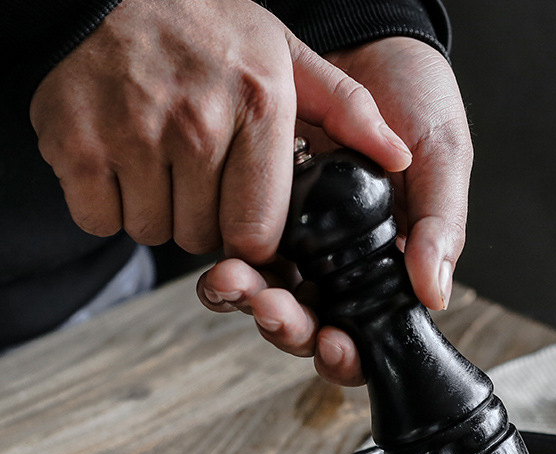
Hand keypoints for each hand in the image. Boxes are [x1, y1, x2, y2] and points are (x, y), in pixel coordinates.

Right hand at [30, 0, 410, 263]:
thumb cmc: (207, 31)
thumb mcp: (287, 58)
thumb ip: (348, 111)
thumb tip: (399, 157)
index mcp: (259, 106)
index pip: (259, 232)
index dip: (250, 235)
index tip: (241, 211)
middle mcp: (197, 123)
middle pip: (204, 238)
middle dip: (203, 219)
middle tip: (196, 170)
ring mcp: (130, 133)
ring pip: (154, 232)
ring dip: (157, 211)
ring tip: (160, 158)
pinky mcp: (74, 143)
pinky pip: (101, 220)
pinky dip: (108, 203)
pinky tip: (120, 159)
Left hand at [197, 37, 472, 384]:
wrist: (367, 41)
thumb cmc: (416, 99)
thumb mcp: (442, 158)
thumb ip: (441, 225)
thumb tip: (436, 295)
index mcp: (391, 265)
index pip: (372, 331)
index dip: (351, 354)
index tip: (334, 345)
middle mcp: (344, 266)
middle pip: (314, 326)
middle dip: (289, 328)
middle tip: (272, 309)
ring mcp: (303, 246)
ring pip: (274, 300)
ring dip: (250, 303)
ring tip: (233, 284)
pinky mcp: (264, 218)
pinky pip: (245, 258)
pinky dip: (230, 270)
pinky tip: (221, 264)